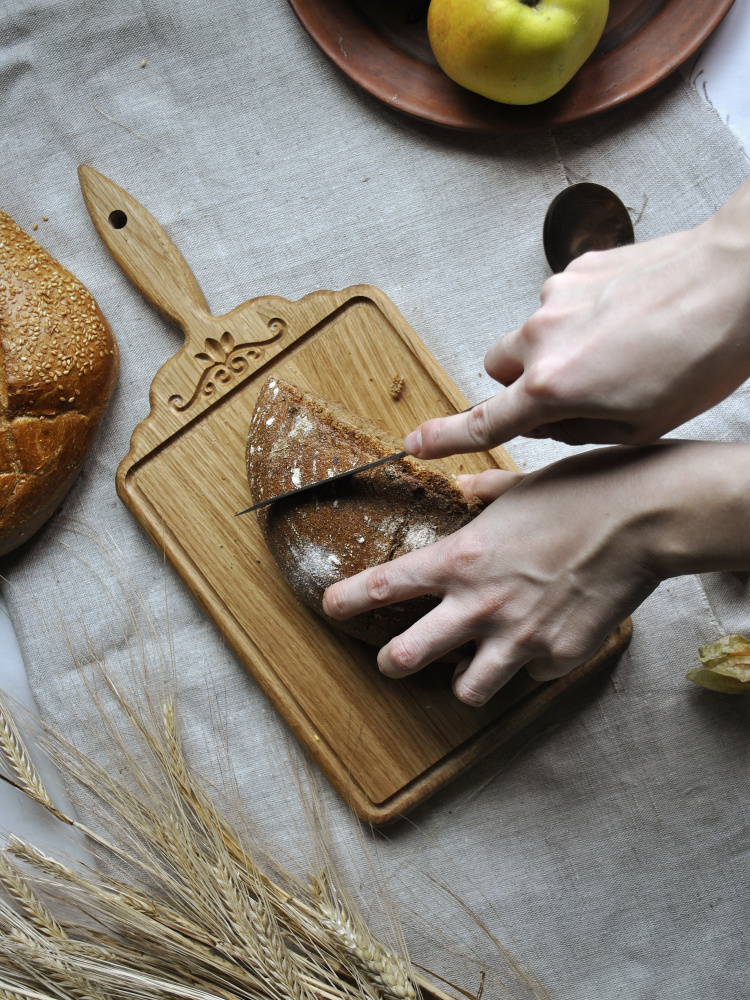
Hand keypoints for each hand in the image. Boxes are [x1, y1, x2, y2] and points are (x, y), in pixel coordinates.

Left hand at [323, 441, 749, 704]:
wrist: (642, 518)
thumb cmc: (579, 492)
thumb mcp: (518, 484)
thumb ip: (481, 491)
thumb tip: (462, 483)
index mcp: (460, 559)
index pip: (382, 588)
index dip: (347, 602)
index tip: (331, 608)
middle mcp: (479, 605)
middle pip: (404, 658)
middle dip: (392, 663)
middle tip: (395, 658)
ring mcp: (518, 639)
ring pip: (466, 691)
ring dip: (465, 678)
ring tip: (474, 663)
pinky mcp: (557, 658)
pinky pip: (528, 677)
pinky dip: (527, 666)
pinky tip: (540, 642)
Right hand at [404, 179, 749, 456]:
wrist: (738, 279)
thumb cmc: (702, 357)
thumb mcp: (640, 427)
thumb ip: (576, 431)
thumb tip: (545, 422)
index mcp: (554, 386)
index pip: (482, 422)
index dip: (444, 439)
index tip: (413, 444)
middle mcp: (541, 337)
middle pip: (498, 370)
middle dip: (521, 385)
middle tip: (572, 392)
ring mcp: (555, 295)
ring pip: (528, 335)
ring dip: (553, 350)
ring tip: (615, 351)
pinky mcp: (576, 267)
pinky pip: (559, 302)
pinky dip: (580, 317)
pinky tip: (626, 319)